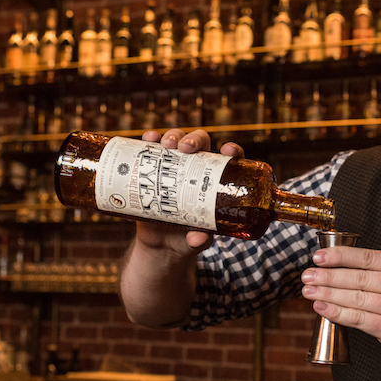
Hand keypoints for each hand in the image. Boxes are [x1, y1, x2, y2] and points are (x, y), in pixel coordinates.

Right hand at [135, 128, 243, 254]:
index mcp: (213, 182)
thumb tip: (198, 238)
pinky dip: (150, 139)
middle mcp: (195, 169)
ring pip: (177, 140)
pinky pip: (152, 149)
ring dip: (173, 135)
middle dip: (194, 139)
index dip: (232, 150)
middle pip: (200, 143)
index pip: (228, 160)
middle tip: (185, 149)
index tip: (228, 150)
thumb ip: (198, 240)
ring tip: (165, 144)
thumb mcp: (193, 242)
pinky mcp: (153, 169)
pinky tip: (148, 138)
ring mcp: (174, 166)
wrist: (160, 244)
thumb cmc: (185, 239)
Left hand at [300, 247, 380, 367]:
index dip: (341, 256)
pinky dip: (337, 312)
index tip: (319, 257)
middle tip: (307, 275)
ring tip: (308, 291)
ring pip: (356, 298)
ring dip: (328, 293)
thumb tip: (340, 266)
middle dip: (328, 276)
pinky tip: (322, 307)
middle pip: (360, 278)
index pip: (369, 257)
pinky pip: (359, 319)